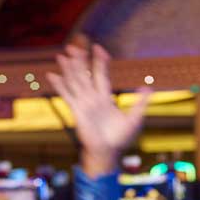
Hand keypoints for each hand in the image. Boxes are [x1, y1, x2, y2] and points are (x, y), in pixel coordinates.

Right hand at [48, 44, 151, 176]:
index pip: (101, 75)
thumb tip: (148, 87)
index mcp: (105, 97)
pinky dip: (59, 85)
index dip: (100, 62)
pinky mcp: (77, 111)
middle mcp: (93, 98)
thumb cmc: (120, 139)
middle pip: (84, 75)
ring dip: (68, 69)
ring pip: (75, 82)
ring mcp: (84, 104)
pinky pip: (66, 95)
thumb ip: (140, 103)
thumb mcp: (134, 119)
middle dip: (80, 61)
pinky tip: (51, 75)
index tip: (98, 48)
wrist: (107, 153)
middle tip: (74, 46)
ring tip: (62, 55)